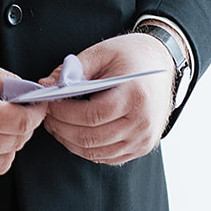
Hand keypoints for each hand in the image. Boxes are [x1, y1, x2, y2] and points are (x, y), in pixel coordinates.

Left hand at [42, 33, 173, 165]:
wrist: (164, 64)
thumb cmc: (132, 56)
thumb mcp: (102, 52)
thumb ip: (74, 69)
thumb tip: (45, 84)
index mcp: (135, 96)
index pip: (91, 115)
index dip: (64, 113)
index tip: (48, 104)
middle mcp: (143, 123)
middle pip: (91, 137)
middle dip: (62, 129)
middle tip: (47, 116)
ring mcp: (144, 139)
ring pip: (96, 152)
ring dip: (70, 141)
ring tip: (56, 125)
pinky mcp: (142, 148)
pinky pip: (107, 157)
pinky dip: (86, 149)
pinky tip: (74, 134)